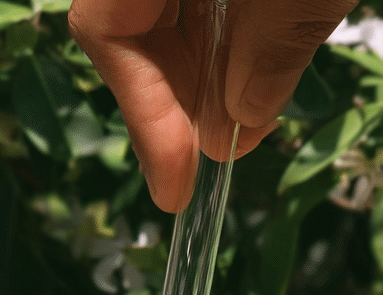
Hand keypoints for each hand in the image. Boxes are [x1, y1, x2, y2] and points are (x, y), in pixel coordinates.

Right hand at [67, 0, 357, 210]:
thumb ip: (276, 40)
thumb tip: (240, 118)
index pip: (106, 27)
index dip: (141, 112)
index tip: (176, 188)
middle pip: (131, 26)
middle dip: (178, 99)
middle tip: (225, 155)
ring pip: (163, 13)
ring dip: (206, 72)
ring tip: (251, 120)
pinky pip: (199, 1)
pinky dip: (225, 34)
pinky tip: (258, 68)